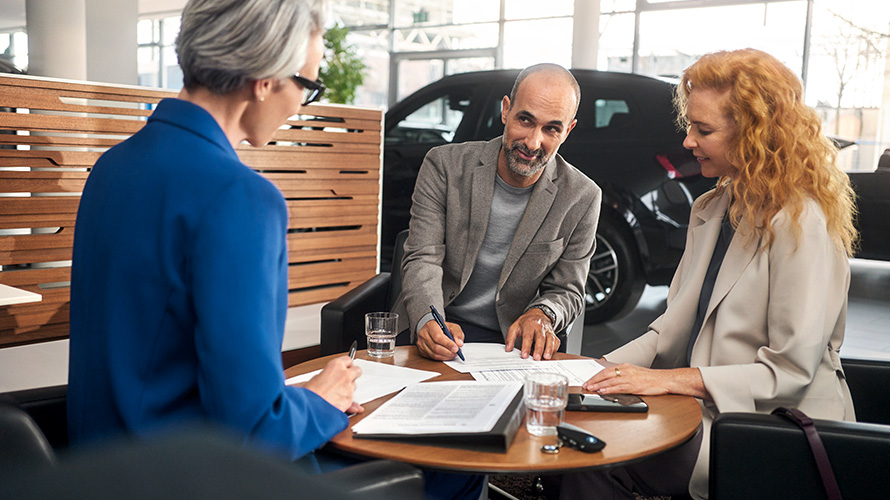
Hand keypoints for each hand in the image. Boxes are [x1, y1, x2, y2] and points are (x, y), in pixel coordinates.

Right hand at [303, 356, 363, 413]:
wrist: (311, 407)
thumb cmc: (309, 392)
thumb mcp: (315, 378)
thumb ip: (326, 375)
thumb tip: (325, 378)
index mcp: (336, 365)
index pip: (348, 359)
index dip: (346, 365)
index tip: (344, 367)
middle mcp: (345, 375)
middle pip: (357, 370)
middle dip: (353, 374)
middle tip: (345, 378)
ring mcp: (349, 387)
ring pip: (354, 385)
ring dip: (349, 388)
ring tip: (336, 392)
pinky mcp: (350, 399)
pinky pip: (352, 398)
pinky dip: (347, 400)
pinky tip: (337, 401)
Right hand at [416, 319, 464, 360]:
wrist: (433, 329)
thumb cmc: (442, 328)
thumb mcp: (452, 327)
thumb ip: (457, 334)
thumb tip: (459, 344)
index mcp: (430, 326)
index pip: (438, 337)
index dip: (448, 344)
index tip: (456, 348)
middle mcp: (423, 334)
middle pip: (436, 347)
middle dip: (448, 352)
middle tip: (456, 352)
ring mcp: (421, 343)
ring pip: (434, 354)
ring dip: (446, 356)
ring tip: (453, 354)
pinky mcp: (421, 350)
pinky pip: (432, 358)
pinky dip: (442, 358)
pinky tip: (447, 355)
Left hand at [505, 309, 558, 360]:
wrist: (538, 314)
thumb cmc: (526, 322)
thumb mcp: (515, 326)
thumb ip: (510, 337)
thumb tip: (508, 349)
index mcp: (529, 324)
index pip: (528, 336)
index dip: (526, 346)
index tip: (524, 355)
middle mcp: (540, 327)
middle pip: (540, 338)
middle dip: (539, 349)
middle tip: (536, 358)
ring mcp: (548, 330)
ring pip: (550, 339)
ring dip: (549, 349)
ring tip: (546, 357)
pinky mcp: (553, 334)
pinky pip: (556, 341)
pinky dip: (554, 349)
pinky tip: (550, 355)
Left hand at [582, 363, 707, 398]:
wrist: (665, 379)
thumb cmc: (651, 378)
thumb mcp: (635, 374)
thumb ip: (623, 377)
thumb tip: (610, 384)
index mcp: (625, 366)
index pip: (606, 371)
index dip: (596, 376)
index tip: (588, 380)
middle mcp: (626, 370)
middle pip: (605, 375)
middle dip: (594, 380)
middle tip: (585, 385)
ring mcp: (630, 378)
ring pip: (610, 381)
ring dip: (598, 385)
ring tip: (590, 389)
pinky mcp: (634, 385)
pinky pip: (618, 388)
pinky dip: (609, 390)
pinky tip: (603, 392)